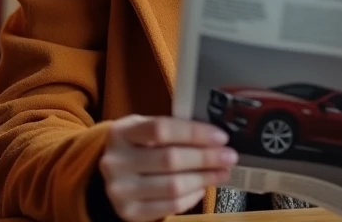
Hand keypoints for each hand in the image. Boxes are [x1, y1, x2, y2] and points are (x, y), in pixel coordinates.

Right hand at [99, 115, 237, 221]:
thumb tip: (216, 136)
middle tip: (230, 156)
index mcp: (121, 133)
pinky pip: (169, 206)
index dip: (194, 133)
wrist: (111, 173)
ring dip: (204, 179)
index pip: (161, 129)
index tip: (221, 137)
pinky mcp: (128, 213)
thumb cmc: (138, 145)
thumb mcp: (145, 128)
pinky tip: (202, 187)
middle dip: (206, 158)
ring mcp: (120, 190)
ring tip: (223, 172)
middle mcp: (115, 162)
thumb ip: (173, 129)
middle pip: (170, 159)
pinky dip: (192, 196)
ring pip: (172, 186)